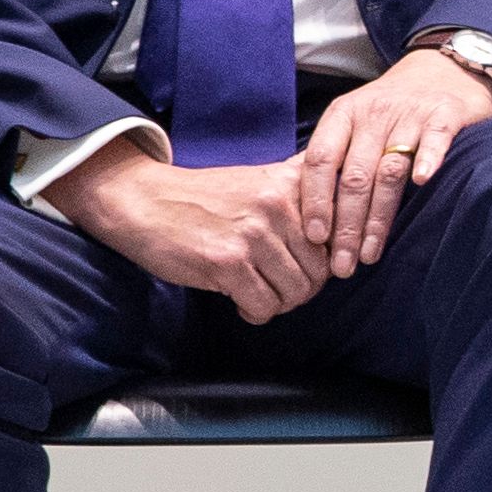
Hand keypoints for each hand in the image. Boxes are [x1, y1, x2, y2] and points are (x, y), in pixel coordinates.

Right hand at [53, 145, 332, 322]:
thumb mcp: (261, 179)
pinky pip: (264, 305)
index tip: (308, 266)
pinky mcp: (227, 263)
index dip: (328, 260)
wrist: (143, 199)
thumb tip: (349, 221)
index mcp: (291, 183)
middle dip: (302, 288)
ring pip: (296, 292)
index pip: (340, 235)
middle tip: (278, 287)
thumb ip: (302, 191)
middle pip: (322, 271)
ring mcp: (253, 235)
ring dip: (279, 302)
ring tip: (259, 293)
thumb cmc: (204, 197)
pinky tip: (241, 302)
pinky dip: (256, 312)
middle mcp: (278, 206)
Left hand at [295, 48, 491, 269]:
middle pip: (354, 176)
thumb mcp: (354, 122)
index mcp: (342, 115)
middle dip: (345, 226)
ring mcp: (409, 114)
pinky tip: (421, 183)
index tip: (314, 238)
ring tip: (370, 254)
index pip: (320, 161)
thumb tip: (305, 217)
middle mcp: (372, 113)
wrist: (442, 69)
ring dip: (378, 217)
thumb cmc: (390, 108)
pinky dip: (427, 160)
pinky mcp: (445, 114)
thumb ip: (335, 158)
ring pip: (388, 170)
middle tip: (341, 265)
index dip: (315, 201)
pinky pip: (434, 140)